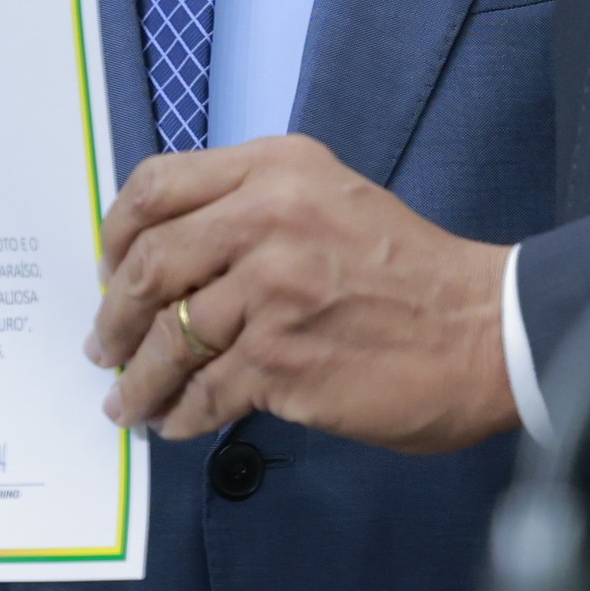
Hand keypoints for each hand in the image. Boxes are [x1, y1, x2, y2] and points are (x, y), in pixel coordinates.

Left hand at [88, 135, 518, 452]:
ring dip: (139, 378)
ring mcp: (272, 290)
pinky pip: (207, 390)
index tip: (108, 270)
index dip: (117, 233)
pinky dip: (183, 412)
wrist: (484, 330)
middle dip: (115, 315)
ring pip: (170, 337)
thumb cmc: (410, 270)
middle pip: (150, 263)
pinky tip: (178, 422)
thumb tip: (169, 259)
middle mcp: (267, 217)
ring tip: (128, 402)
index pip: (157, 186)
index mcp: (276, 168)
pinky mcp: (283, 359)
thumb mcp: (329, 199)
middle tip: (105, 346)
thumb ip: (252, 211)